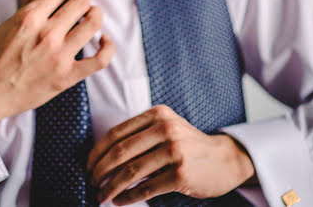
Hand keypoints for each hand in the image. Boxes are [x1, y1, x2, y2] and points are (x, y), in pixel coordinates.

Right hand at [0, 0, 114, 132]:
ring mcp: (59, 55)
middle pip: (81, 1)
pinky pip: (100, 59)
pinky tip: (104, 40)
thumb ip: (24, 5)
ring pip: (93, 23)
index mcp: (30, 17)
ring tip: (92, 14)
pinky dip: (108, 47)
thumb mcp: (6, 26)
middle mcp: (47, 33)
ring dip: (96, 14)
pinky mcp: (67, 76)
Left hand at [87, 105, 254, 205]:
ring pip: (131, 171)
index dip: (97, 152)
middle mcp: (166, 128)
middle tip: (91, 182)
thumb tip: (101, 157)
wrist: (225, 159)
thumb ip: (139, 135)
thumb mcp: (166, 128)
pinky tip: (119, 201)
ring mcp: (175, 151)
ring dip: (111, 187)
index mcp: (157, 115)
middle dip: (100, 170)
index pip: (116, 133)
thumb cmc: (187, 145)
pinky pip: (147, 188)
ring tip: (101, 195)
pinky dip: (129, 197)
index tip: (87, 166)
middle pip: (120, 152)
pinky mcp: (182, 174)